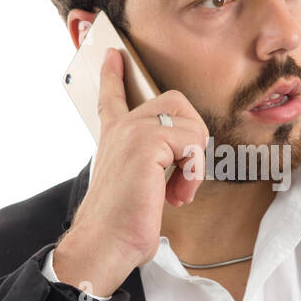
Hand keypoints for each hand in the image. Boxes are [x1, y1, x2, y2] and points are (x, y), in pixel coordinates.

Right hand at [53, 46, 207, 295]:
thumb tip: (178, 170)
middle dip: (193, 136)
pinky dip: (194, 172)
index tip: (113, 55)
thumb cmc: (120, 228)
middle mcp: (120, 129)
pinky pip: (192, 141)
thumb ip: (151, 169)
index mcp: (112, 138)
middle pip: (175, 102)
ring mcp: (132, 131)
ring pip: (190, 122)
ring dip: (195, 161)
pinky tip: (177, 195)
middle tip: (184, 174)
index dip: (113, 75)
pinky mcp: (147, 142)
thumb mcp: (135, 190)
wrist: (104, 245)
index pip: (112, 97)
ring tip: (178, 191)